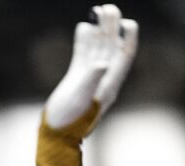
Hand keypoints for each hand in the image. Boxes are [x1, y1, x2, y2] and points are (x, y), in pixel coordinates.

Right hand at [44, 4, 138, 133]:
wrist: (56, 134)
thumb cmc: (69, 121)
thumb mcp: (81, 99)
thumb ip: (91, 80)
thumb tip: (101, 63)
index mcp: (110, 83)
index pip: (123, 56)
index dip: (128, 38)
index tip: (127, 23)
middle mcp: (102, 78)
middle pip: (111, 47)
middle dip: (112, 27)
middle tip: (109, 7)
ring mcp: (89, 77)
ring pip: (98, 48)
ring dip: (99, 30)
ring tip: (99, 10)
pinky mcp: (76, 78)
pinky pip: (83, 55)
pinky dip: (84, 40)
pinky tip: (83, 26)